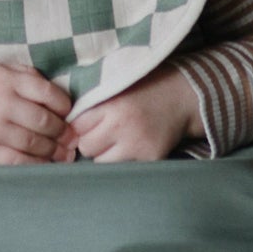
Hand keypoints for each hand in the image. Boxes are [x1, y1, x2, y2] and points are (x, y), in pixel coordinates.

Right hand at [0, 61, 74, 164]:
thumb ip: (26, 76)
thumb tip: (58, 96)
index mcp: (7, 81)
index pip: (48, 94)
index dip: (65, 106)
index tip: (68, 112)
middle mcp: (2, 104)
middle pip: (45, 121)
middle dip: (63, 131)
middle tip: (71, 137)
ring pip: (35, 144)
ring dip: (55, 151)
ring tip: (64, 153)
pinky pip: (18, 161)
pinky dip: (37, 164)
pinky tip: (46, 163)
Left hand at [62, 64, 202, 162]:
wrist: (186, 96)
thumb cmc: (149, 87)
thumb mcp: (119, 84)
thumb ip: (95, 100)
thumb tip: (65, 120)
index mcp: (112, 104)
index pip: (77, 125)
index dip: (79, 126)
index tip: (87, 123)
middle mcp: (122, 126)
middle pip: (86, 147)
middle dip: (90, 142)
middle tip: (102, 133)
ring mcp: (137, 145)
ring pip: (101, 162)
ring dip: (104, 155)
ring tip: (117, 141)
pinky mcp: (150, 158)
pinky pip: (123, 167)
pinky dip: (123, 161)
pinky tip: (132, 147)